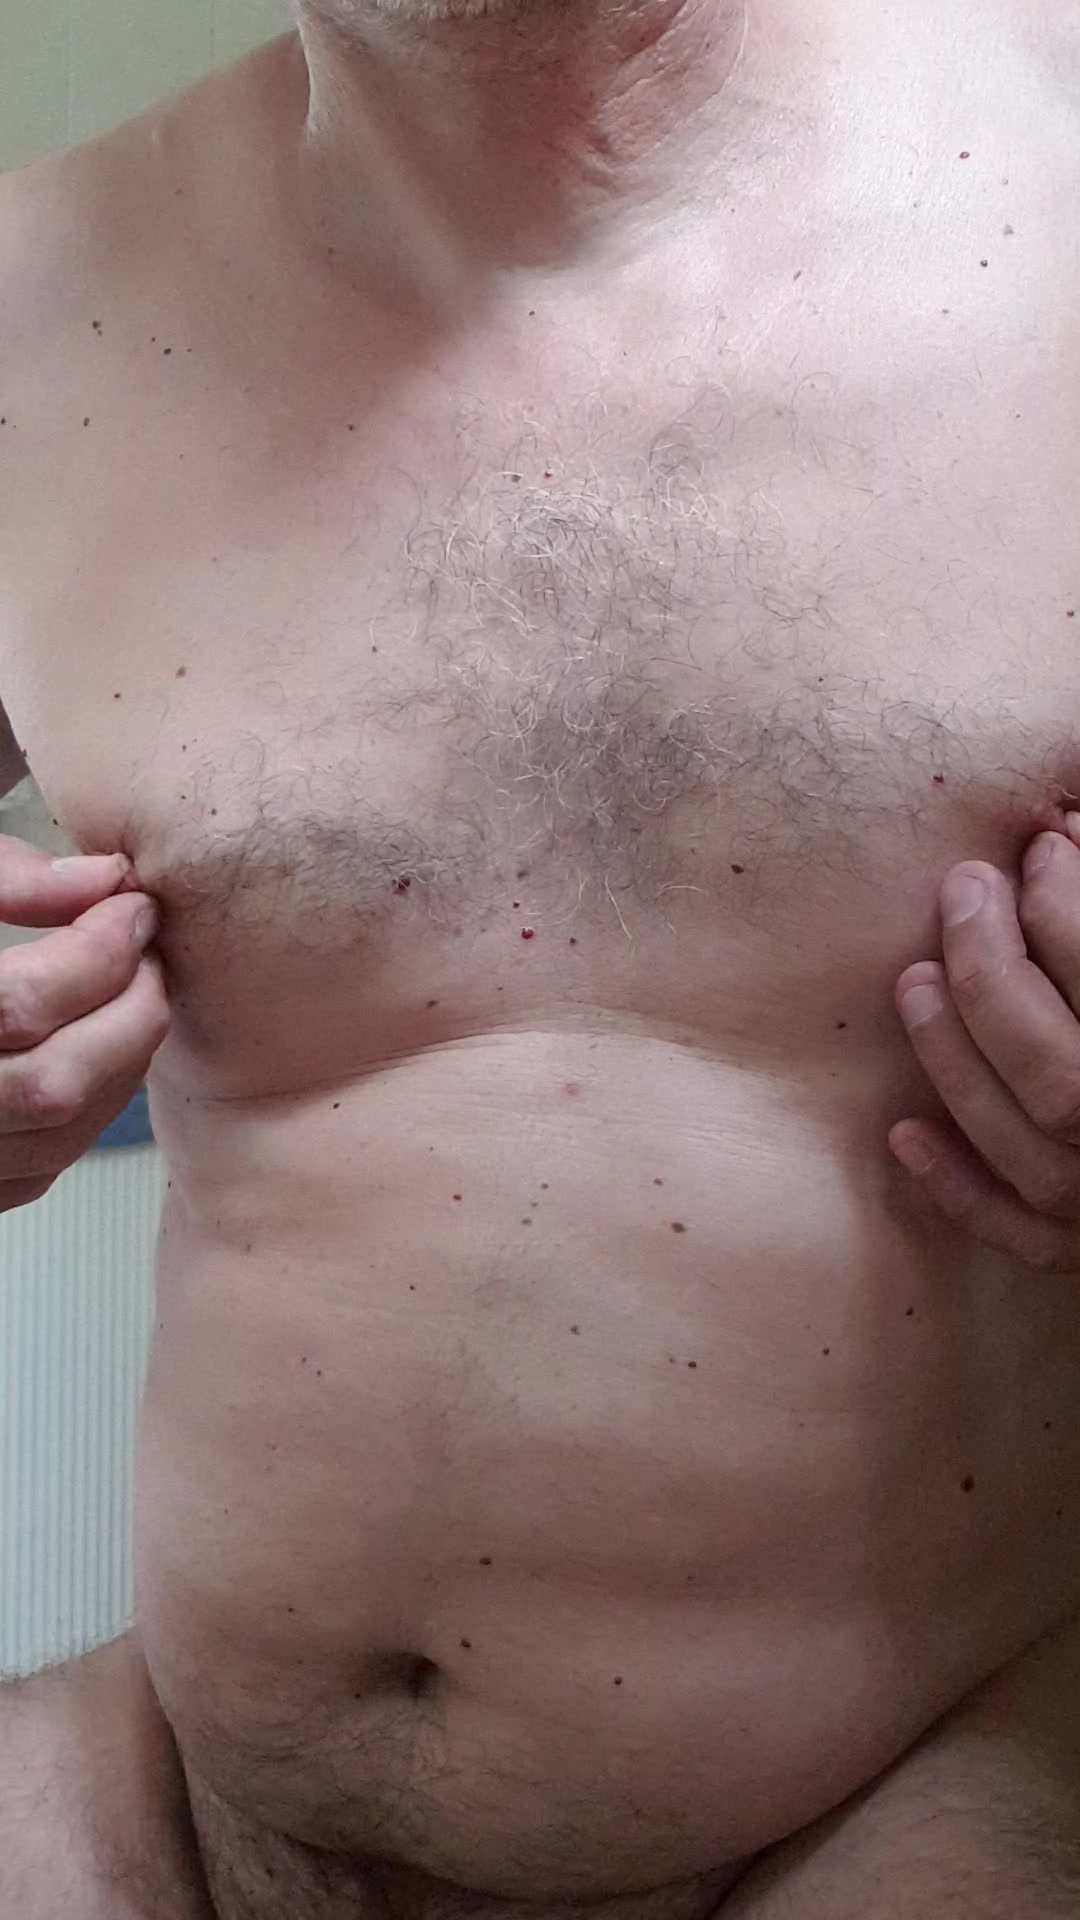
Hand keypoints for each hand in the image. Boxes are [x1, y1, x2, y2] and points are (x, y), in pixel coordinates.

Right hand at [0, 837, 168, 1210]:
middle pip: (54, 1082)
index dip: (96, 952)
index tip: (130, 908)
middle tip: (144, 952)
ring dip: (119, 1060)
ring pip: (58, 1135)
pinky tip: (93, 1050)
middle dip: (127, 1010)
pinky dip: (87, 1107)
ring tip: (128, 993)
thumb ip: (3, 878)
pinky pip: (41, 1167)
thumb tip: (100, 879)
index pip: (19, 1005)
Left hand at [890, 817, 1079, 1269]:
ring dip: (957, 1062)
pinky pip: (1021, 1234)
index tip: (1043, 846)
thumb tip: (1069, 828)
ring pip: (1028, 1148)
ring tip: (913, 978)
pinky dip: (958, 1188)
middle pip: (1059, 1072)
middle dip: (995, 974)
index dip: (1070, 911)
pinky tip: (903, 1130)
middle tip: (963, 887)